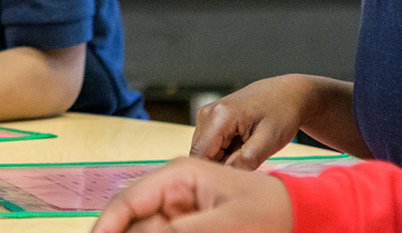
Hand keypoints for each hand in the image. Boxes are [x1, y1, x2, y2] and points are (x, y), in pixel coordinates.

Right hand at [91, 157, 291, 232]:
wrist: (294, 209)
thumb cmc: (270, 207)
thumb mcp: (231, 222)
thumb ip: (189, 230)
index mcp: (179, 173)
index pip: (129, 199)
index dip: (108, 224)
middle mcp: (171, 187)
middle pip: (130, 217)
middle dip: (121, 232)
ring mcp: (176, 205)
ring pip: (143, 228)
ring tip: (192, 230)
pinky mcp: (184, 221)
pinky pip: (159, 231)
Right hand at [190, 76, 319, 169]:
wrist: (287, 94)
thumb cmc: (282, 113)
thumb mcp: (270, 141)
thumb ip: (246, 161)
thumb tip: (225, 175)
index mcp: (219, 116)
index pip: (200, 155)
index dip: (215, 172)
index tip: (236, 178)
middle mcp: (207, 113)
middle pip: (201, 155)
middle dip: (222, 165)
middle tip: (249, 162)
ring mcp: (207, 115)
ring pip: (205, 152)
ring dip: (224, 159)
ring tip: (248, 150)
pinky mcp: (210, 119)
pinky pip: (211, 145)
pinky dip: (226, 152)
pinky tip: (243, 145)